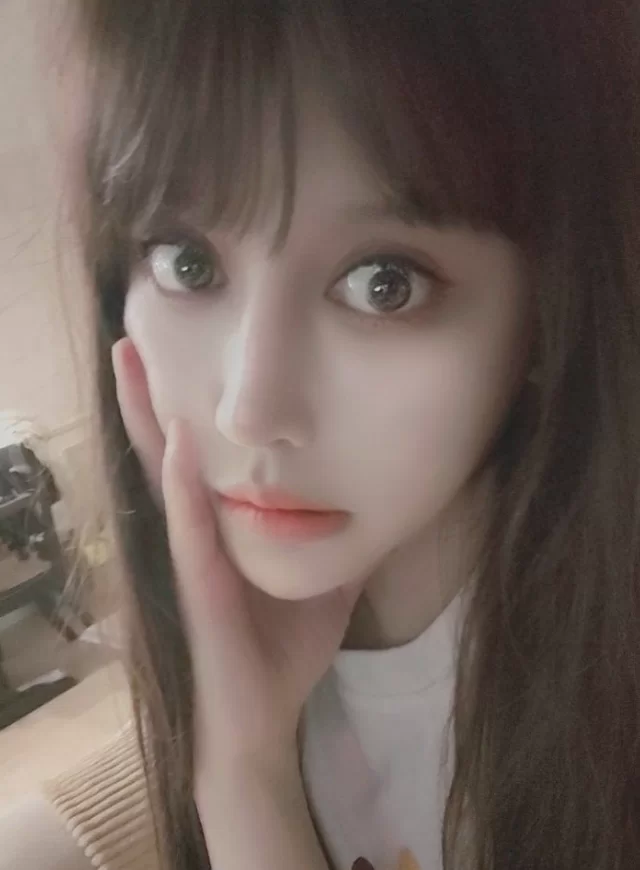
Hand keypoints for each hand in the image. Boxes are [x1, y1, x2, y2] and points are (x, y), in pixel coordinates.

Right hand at [112, 338, 364, 784]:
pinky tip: (178, 445)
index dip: (187, 403)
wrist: (262, 717)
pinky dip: (183, 487)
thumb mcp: (325, 575)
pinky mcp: (197, 585)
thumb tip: (383, 492)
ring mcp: (191, 555)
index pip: (201, 452)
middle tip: (134, 331)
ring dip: (148, 418)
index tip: (185, 346)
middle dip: (149, 393)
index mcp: (223, 523)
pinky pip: (188, 528)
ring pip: (164, 475)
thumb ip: (340, 533)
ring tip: (132, 360)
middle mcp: (197, 530)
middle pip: (167, 448)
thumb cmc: (285, 646)